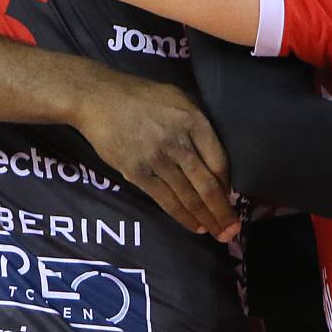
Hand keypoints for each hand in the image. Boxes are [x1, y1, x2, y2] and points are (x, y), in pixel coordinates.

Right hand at [71, 72, 238, 241]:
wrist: (98, 99)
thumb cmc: (140, 97)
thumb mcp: (178, 98)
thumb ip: (198, 125)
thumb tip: (214, 160)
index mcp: (193, 121)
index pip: (219, 162)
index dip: (228, 186)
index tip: (233, 200)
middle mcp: (178, 142)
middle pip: (207, 185)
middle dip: (223, 212)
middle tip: (233, 231)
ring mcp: (157, 160)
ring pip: (188, 198)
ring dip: (206, 220)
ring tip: (218, 234)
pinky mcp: (137, 173)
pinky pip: (166, 201)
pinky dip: (183, 217)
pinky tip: (194, 226)